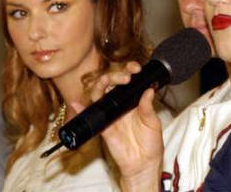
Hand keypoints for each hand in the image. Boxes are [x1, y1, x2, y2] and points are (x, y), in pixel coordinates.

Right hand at [72, 61, 162, 190]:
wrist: (143, 163)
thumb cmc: (150, 142)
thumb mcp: (153, 122)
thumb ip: (148, 107)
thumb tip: (149, 90)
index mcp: (133, 99)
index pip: (128, 79)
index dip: (129, 70)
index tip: (135, 68)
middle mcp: (120, 103)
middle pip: (111, 83)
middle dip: (115, 75)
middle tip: (126, 77)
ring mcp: (110, 113)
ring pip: (99, 94)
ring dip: (100, 85)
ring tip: (105, 81)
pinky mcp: (103, 126)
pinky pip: (91, 115)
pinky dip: (81, 108)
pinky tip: (77, 102)